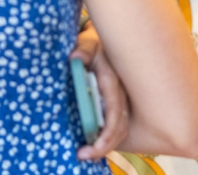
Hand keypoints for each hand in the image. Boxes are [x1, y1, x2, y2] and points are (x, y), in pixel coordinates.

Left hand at [70, 23, 128, 160]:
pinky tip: (93, 146)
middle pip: (120, 126)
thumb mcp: (87, 43)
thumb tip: (76, 58)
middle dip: (105, 145)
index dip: (107, 131)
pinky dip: (107, 139)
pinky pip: (117, 126)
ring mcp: (120, 100)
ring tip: (86, 155)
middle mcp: (120, 93)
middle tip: (83, 156)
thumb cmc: (93, 44)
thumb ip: (83, 50)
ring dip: (106, 145)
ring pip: (121, 129)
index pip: (114, 111)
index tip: (92, 146)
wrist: (105, 42)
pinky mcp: (116, 105)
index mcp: (112, 80)